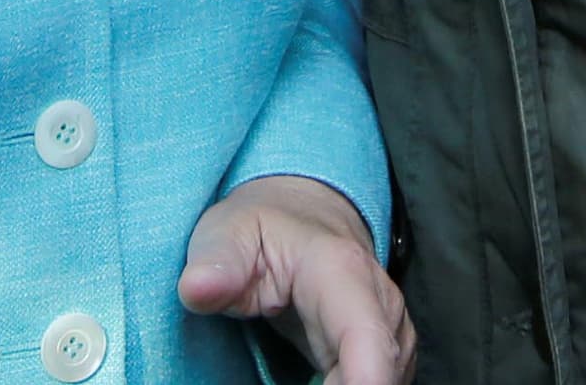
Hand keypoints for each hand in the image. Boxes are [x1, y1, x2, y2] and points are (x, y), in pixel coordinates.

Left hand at [181, 174, 414, 383]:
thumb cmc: (263, 227)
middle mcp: (380, 304)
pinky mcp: (383, 355)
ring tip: (299, 383)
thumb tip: (196, 290)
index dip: (365, 377)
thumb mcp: (229, 232)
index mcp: (342, 271)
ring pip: (383, 382)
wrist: (302, 217)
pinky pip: (374, 383)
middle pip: (380, 373)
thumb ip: (217, 262)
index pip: (365, 334)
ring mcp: (388, 332)